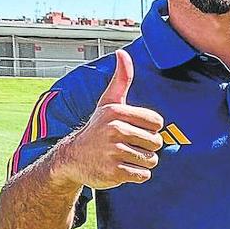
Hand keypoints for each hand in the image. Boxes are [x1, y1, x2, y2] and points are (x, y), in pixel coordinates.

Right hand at [55, 49, 163, 189]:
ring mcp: (113, 152)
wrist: (72, 158)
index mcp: (117, 112)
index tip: (134, 130)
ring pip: (150, 160)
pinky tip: (121, 168)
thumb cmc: (97, 128)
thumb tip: (123, 53)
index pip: (157, 123)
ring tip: (124, 157)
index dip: (149, 129)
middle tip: (127, 146)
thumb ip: (121, 79)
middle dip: (146, 147)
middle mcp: (115, 130)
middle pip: (156, 143)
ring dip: (141, 162)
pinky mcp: (113, 172)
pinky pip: (142, 175)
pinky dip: (136, 175)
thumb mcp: (108, 102)